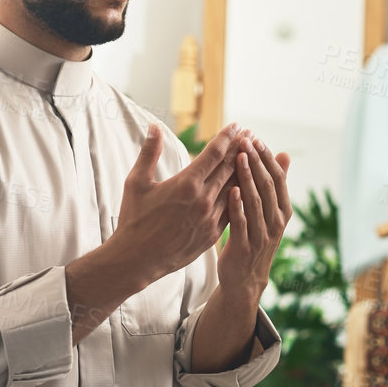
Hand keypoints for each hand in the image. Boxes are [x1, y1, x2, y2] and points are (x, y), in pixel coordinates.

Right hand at [110, 122, 244, 281]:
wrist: (137, 260)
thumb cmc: (133, 220)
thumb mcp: (136, 183)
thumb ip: (149, 153)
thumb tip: (153, 127)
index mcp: (185, 184)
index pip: (214, 154)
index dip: (227, 138)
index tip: (238, 126)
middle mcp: (202, 200)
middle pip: (229, 168)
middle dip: (242, 150)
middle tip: (252, 136)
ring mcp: (210, 218)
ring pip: (235, 189)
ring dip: (245, 172)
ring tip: (254, 158)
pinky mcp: (213, 234)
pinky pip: (232, 210)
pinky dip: (240, 197)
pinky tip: (246, 188)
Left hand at [216, 131, 291, 303]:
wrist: (245, 279)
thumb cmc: (254, 238)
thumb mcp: (269, 212)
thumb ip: (275, 185)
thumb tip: (285, 154)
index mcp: (283, 211)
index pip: (277, 178)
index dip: (267, 157)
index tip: (255, 138)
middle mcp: (276, 222)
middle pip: (268, 186)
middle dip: (256, 161)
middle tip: (244, 140)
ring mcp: (261, 235)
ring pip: (255, 201)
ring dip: (247, 177)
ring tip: (238, 156)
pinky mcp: (244, 247)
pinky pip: (241, 223)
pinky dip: (237, 206)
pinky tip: (230, 189)